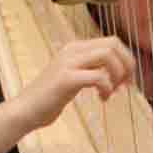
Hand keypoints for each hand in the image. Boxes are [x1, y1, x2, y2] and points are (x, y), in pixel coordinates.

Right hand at [11, 37, 135, 132]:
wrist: (26, 110)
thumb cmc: (51, 97)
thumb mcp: (75, 77)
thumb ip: (92, 69)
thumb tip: (120, 72)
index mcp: (75, 48)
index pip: (112, 41)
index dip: (126, 60)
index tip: (126, 80)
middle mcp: (72, 50)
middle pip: (114, 44)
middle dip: (126, 66)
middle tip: (123, 86)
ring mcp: (68, 63)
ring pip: (108, 55)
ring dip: (118, 75)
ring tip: (112, 93)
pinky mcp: (66, 79)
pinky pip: (99, 77)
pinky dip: (107, 88)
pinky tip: (102, 99)